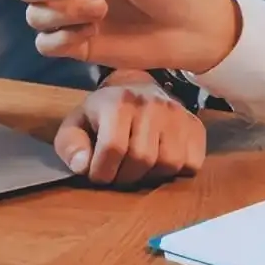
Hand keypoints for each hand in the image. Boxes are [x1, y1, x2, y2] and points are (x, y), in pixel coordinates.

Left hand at [54, 69, 207, 187]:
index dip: (102, 172)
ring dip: (151, 175)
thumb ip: (70, 146)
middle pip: (142, 159)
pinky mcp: (195, 126)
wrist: (137, 88)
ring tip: (139, 167)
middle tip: (118, 173)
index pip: (113, 149)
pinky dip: (176, 171)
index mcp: (119, 103)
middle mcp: (152, 105)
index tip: (97, 174)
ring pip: (169, 164)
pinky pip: (192, 163)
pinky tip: (160, 161)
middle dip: (125, 176)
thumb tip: (82, 166)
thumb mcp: (76, 124)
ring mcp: (178, 115)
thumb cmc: (104, 112)